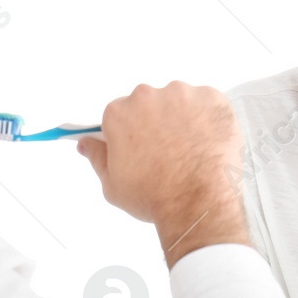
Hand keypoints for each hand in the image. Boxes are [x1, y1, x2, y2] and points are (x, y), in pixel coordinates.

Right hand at [76, 82, 249, 266]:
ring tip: (190, 149)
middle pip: (149, 104)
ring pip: (179, 101)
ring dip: (183, 118)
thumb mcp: (113, 185)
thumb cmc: (156, 196)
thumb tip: (87, 144)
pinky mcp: (211, 98)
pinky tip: (207, 141)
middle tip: (168, 152)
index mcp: (119, 113)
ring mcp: (181, 95)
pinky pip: (207, 102)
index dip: (130, 133)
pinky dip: (208, 118)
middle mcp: (147, 97)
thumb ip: (97, 158)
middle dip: (156, 123)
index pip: (120, 115)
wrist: (199, 203)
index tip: (140, 145)